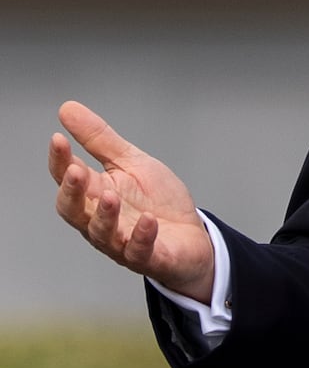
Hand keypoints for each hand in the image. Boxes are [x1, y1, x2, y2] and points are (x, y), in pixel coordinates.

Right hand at [50, 101, 215, 302]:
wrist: (192, 237)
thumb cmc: (157, 202)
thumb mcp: (131, 163)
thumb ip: (100, 141)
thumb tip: (67, 109)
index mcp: (95, 194)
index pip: (68, 178)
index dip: (60, 161)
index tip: (57, 139)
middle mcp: (101, 221)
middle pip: (74, 211)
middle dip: (72, 192)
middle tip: (75, 172)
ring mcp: (123, 242)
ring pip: (102, 234)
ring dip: (104, 216)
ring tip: (111, 195)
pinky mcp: (150, 258)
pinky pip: (140, 251)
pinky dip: (142, 236)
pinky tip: (148, 220)